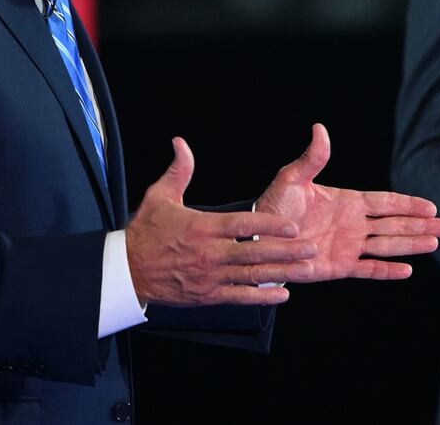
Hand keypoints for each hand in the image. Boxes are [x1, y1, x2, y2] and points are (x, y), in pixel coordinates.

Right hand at [126, 137, 318, 305]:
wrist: (127, 271)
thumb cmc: (145, 232)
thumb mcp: (159, 196)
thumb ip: (178, 171)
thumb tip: (181, 143)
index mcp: (202, 227)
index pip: (242, 225)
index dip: (269, 224)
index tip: (292, 225)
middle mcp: (210, 253)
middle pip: (254, 252)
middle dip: (286, 251)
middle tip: (311, 247)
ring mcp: (210, 276)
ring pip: (252, 275)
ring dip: (282, 272)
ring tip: (305, 269)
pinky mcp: (208, 294)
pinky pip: (239, 297)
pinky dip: (261, 296)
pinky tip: (282, 293)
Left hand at [255, 123, 439, 281]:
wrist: (258, 238)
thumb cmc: (273, 206)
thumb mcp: (292, 179)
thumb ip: (312, 158)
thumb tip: (320, 129)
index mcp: (347, 202)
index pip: (385, 202)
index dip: (408, 204)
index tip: (431, 206)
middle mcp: (353, 224)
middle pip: (394, 224)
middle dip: (420, 224)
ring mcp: (348, 246)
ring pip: (387, 245)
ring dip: (411, 244)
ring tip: (435, 242)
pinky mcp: (339, 267)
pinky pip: (368, 269)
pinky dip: (386, 271)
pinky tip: (407, 270)